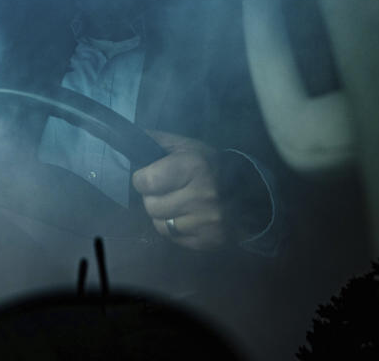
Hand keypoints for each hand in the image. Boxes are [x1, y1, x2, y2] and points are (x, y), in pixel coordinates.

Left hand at [132, 130, 224, 250]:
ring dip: (164, 216)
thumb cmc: (210, 166)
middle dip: (154, 199)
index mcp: (193, 167)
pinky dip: (177, 230)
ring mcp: (206, 221)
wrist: (249, 192)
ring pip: (160, 225)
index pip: (145, 182)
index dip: (143, 179)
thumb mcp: (187, 146)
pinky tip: (189, 219)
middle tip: (169, 192)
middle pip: (151, 206)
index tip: (150, 177)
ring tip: (179, 206)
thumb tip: (128, 137)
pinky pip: (174, 239)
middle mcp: (201, 195)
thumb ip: (157, 141)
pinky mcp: (209, 240)